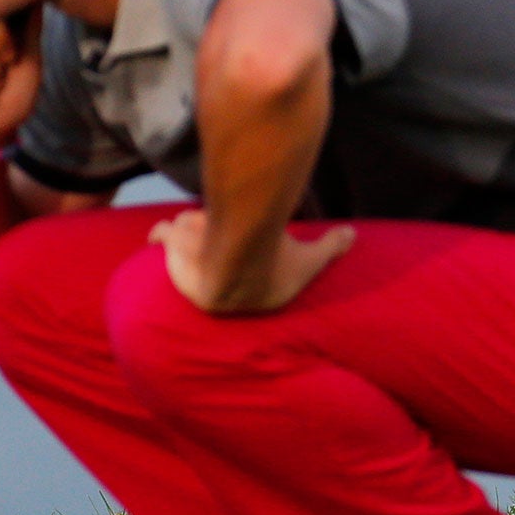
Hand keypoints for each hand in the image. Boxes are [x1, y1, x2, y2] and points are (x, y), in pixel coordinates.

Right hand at [147, 209, 355, 313]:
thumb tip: (353, 235)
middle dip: (217, 240)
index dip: (248, 263)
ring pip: (189, 239)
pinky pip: (162, 237)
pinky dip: (162, 234)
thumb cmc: (277, 264)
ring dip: (195, 229)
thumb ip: (331, 246)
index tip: (255, 251)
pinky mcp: (172, 251)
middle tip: (231, 228)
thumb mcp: (311, 256)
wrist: (239, 260)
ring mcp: (190, 268)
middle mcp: (214, 284)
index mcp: (246, 295)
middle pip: (213, 255)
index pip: (242, 279)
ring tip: (206, 219)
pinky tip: (161, 233)